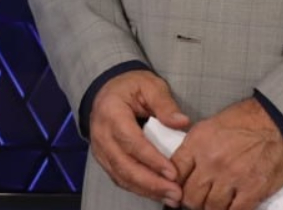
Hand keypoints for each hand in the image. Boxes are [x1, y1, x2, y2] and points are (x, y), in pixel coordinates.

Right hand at [87, 69, 190, 204]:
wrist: (108, 90)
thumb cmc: (131, 87)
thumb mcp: (149, 86)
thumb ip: (165, 104)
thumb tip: (182, 122)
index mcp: (111, 112)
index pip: (131, 141)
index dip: (152, 159)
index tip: (173, 173)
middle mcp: (101, 134)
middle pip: (124, 165)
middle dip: (151, 183)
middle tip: (175, 192)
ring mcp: (100, 148)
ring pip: (121, 176)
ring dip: (146, 190)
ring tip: (171, 197)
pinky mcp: (104, 158)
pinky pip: (119, 178)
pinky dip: (139, 189)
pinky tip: (157, 193)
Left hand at [172, 98, 282, 209]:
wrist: (277, 123)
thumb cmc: (245, 122)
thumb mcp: (209, 126)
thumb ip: (194, 148)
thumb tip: (183, 168)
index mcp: (197, 144)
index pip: (175, 172)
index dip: (174, 185)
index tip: (177, 190)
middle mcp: (211, 162)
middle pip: (190, 195)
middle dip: (191, 201)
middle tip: (196, 201)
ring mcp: (231, 177)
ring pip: (210, 207)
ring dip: (210, 208)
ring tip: (214, 205)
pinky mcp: (252, 189)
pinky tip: (230, 207)